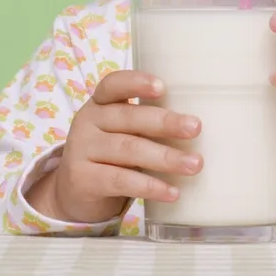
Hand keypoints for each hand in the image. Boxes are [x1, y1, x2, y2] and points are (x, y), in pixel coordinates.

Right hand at [25, 70, 202, 223]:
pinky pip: (120, 181)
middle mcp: (87, 122)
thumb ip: (150, 123)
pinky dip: (149, 187)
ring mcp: (81, 150)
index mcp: (101, 103)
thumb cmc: (113, 154)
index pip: (113, 85)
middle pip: (128, 118)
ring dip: (165, 157)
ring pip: (128, 150)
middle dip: (166, 123)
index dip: (136, 82)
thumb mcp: (125, 131)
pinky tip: (172, 192)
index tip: (162, 87)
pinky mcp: (82, 179)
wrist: (76, 192)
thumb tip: (200, 127)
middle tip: (196, 128)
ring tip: (195, 165)